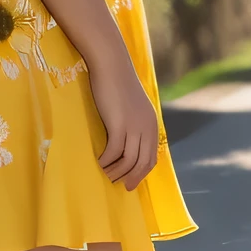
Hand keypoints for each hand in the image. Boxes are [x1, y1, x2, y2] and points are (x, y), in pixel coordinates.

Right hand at [87, 51, 159, 190]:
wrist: (112, 65)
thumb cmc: (118, 83)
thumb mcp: (132, 105)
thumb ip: (134, 121)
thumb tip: (126, 139)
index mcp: (152, 125)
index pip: (151, 157)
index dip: (142, 173)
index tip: (131, 182)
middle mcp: (147, 128)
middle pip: (142, 163)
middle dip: (131, 177)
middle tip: (119, 185)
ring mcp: (134, 127)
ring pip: (129, 161)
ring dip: (116, 171)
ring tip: (105, 175)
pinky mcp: (120, 124)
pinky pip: (114, 152)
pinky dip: (106, 161)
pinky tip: (98, 162)